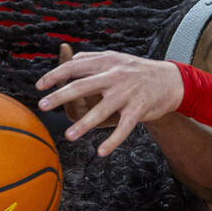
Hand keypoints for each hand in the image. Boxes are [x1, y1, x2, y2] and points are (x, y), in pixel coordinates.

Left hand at [36, 51, 183, 155]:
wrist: (172, 81)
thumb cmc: (139, 71)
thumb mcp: (117, 59)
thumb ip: (93, 59)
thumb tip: (68, 59)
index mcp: (106, 62)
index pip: (75, 67)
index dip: (55, 75)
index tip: (40, 86)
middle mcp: (115, 76)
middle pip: (83, 85)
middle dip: (60, 96)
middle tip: (42, 106)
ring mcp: (127, 93)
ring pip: (102, 110)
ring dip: (84, 124)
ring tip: (69, 135)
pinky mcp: (139, 109)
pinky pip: (124, 128)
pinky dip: (113, 141)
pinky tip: (101, 152)